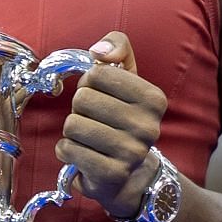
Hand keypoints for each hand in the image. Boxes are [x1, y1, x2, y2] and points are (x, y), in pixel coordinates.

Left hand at [56, 32, 167, 218]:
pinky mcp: (111, 174)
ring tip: (88, 137)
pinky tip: (82, 154)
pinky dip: (66, 150)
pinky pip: (68, 149)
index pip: (99, 73)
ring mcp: (132, 153)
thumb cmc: (121, 117)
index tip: (101, 96)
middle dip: (79, 107)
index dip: (90, 82)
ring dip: (72, 130)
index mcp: (154, 98)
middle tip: (94, 119)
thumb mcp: (126, 76)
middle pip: (83, 98)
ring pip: (72, 124)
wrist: (130, 174)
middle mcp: (148, 126)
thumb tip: (99, 51)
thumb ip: (118, 47)